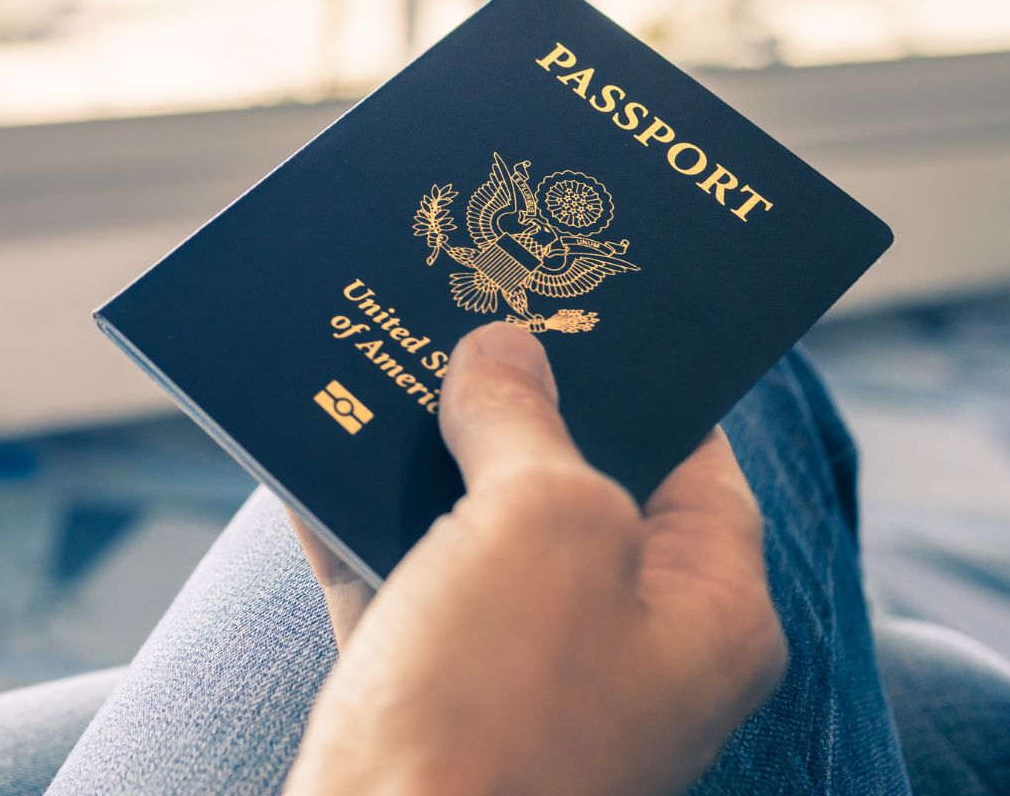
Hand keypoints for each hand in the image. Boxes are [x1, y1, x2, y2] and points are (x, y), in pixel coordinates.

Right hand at [284, 323, 785, 795]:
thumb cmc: (496, 711)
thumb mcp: (540, 524)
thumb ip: (527, 422)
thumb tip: (503, 351)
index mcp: (703, 613)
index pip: (695, 461)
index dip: (635, 374)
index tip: (571, 299)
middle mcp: (621, 648)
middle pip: (570, 490)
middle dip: (505, 404)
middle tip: (453, 313)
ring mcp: (518, 681)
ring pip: (469, 533)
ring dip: (417, 456)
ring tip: (373, 361)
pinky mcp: (421, 702)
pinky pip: (390, 583)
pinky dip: (350, 520)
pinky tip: (306, 451)